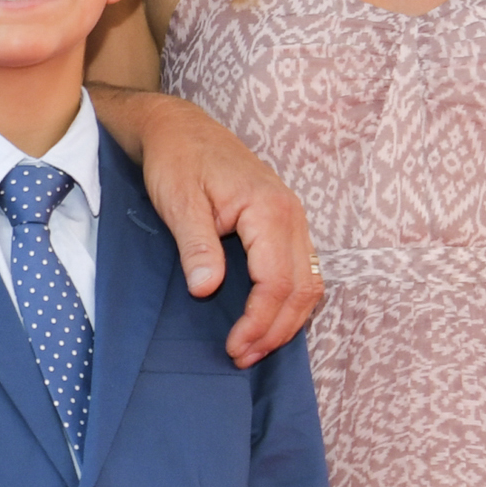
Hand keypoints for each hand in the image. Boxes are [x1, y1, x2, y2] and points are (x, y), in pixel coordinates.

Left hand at [99, 88, 323, 366]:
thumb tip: (206, 289)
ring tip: (253, 346)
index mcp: (269, 209)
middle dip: (275, 330)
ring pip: (308, 282)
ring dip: (286, 320)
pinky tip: (264, 318)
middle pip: (302, 288)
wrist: (179, 129)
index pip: (277, 281)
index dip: (259, 321)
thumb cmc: (177, 161)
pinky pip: (301, 270)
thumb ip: (196, 246)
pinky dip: (288, 301)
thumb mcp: (179, 202)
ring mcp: (293, 217)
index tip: (234, 347)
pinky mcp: (284, 223)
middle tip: (242, 357)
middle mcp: (292, 214)